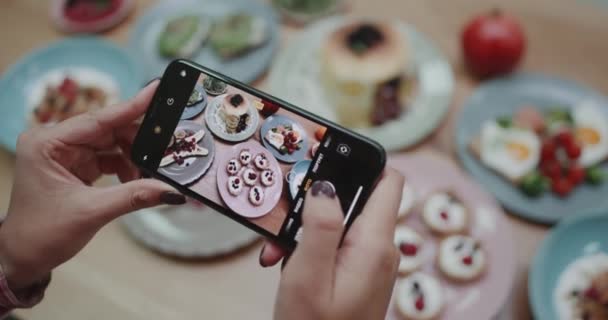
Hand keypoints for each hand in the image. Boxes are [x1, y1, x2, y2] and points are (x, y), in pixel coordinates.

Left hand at [0, 81, 184, 289]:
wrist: (23, 257)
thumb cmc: (41, 234)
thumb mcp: (92, 212)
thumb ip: (134, 196)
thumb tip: (171, 191)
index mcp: (47, 143)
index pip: (98, 119)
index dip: (132, 106)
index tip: (157, 91)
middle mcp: (54, 142)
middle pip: (109, 129)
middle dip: (138, 140)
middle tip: (166, 148)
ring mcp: (65, 153)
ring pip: (112, 143)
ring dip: (133, 157)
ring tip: (149, 174)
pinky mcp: (75, 165)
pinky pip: (109, 157)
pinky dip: (126, 167)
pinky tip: (136, 181)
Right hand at [261, 171, 403, 319]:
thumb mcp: (307, 276)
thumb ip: (320, 227)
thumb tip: (325, 187)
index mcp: (374, 245)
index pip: (388, 180)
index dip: (360, 162)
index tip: (326, 158)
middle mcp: (380, 251)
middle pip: (357, 200)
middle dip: (318, 203)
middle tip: (286, 215)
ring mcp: (371, 263)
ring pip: (340, 224)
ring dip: (307, 229)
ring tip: (280, 250)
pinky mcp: (359, 273)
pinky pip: (337, 245)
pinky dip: (312, 248)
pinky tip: (290, 263)